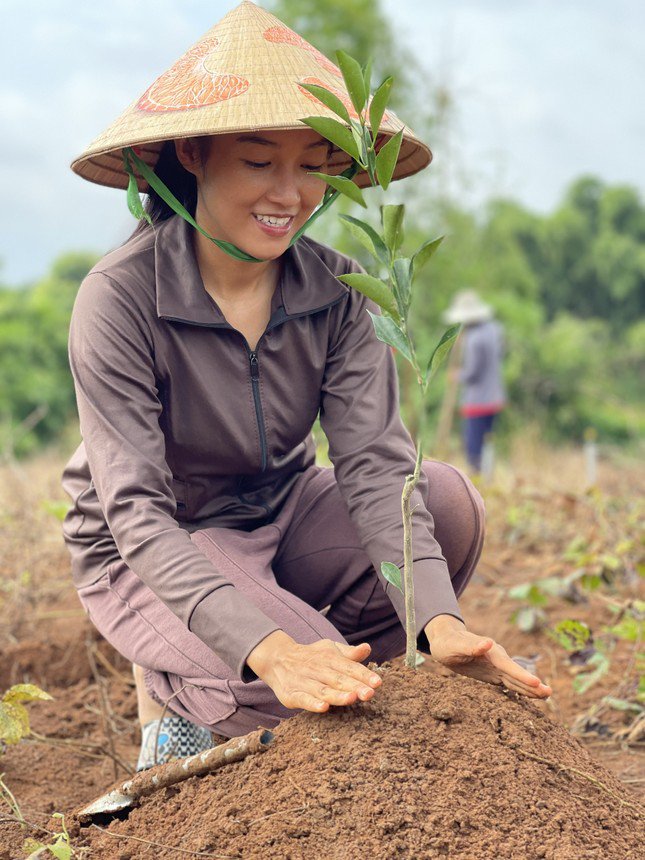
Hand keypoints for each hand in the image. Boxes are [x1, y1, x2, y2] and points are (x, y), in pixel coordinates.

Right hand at [246, 630, 381, 712]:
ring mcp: (304, 682)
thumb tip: (367, 648)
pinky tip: (323, 707)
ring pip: (322, 689)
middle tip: (369, 693)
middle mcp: (317, 669)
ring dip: (337, 695)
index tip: (377, 682)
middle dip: (354, 686)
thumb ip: (349, 653)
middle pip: (338, 679)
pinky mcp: (291, 694)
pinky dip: (312, 703)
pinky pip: (303, 699)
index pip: (349, 667)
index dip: (363, 674)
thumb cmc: (311, 656)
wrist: (277, 658)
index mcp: (329, 658)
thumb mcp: (329, 649)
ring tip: (351, 698)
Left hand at [425, 615, 551, 698]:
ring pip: (516, 679)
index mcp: (491, 653)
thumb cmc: (449, 643)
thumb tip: (489, 642)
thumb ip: (472, 646)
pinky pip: (511, 683)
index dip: (522, 675)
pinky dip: (522, 689)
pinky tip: (533, 695)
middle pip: (517, 673)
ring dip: (531, 688)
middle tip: (549, 693)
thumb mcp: (456, 645)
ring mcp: (497, 666)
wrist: (446, 641)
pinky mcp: (494, 674)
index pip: (508, 666)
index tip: (536, 682)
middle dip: (532, 684)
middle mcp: (498, 659)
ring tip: (547, 695)